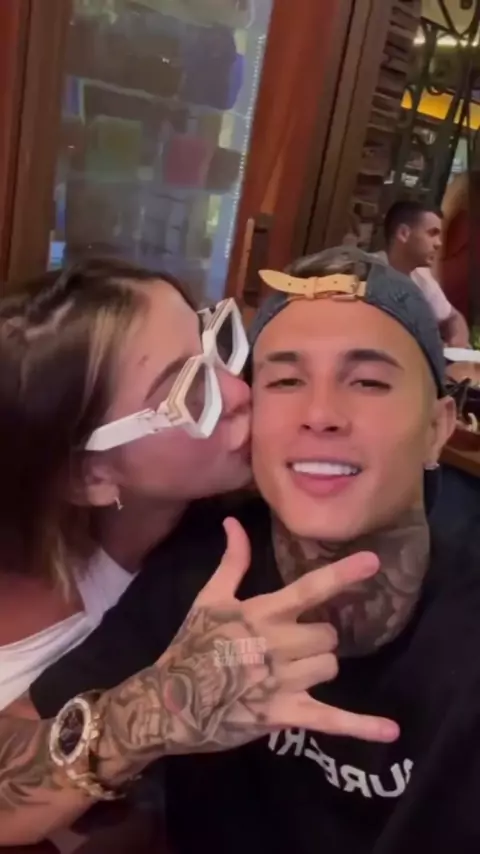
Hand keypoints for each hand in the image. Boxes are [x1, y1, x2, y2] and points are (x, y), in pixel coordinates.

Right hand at [154, 518, 398, 753]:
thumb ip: (232, 562)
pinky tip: (391, 730)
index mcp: (263, 613)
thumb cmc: (190, 646)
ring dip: (317, 668)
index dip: (342, 575)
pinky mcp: (286, 715)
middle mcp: (279, 644)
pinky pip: (331, 720)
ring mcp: (284, 681)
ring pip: (330, 667)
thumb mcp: (208, 599)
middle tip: (292, 646)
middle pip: (328, 635)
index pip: (309, 589)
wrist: (168, 701)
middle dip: (317, 639)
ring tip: (290, 674)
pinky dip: (361, 726)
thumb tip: (234, 522)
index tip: (373, 561)